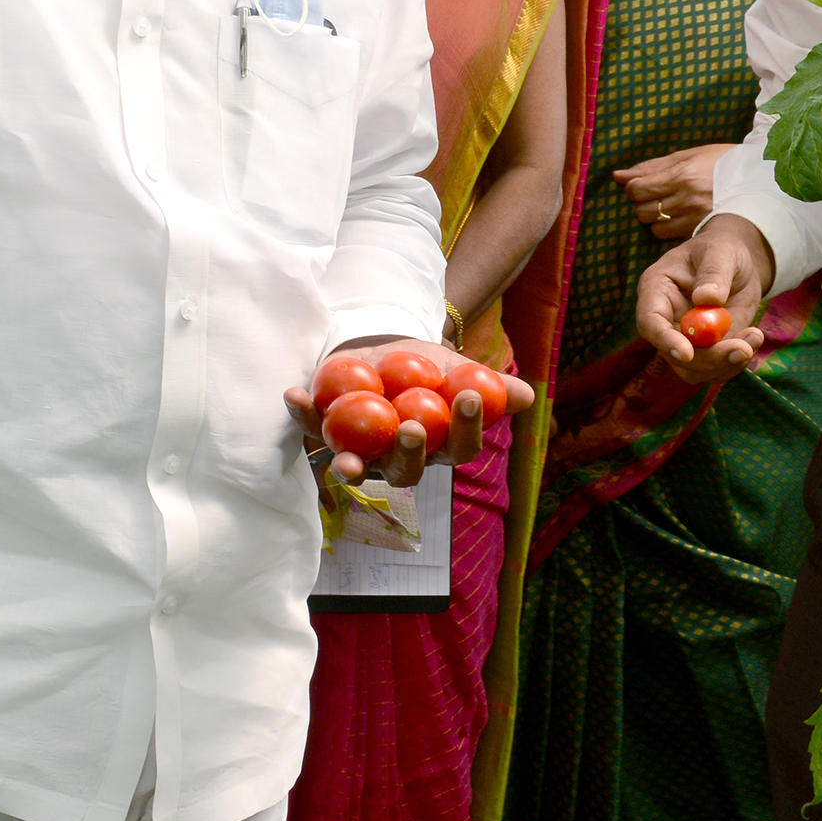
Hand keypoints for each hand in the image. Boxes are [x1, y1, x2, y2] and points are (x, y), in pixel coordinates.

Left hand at [281, 342, 533, 491]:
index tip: (468, 397)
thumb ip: (489, 384)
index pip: (458, 449)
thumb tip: (526, 395)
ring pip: (358, 465)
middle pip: (406, 470)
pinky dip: (303, 414)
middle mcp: (399, 460)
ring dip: (351, 462)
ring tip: (347, 458)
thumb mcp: (461, 369)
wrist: (385, 350)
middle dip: (409, 453)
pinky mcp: (326, 432)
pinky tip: (295, 395)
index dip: (466, 429)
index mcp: (439, 447)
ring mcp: (361, 450)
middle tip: (413, 427)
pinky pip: (313, 429)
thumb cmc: (431, 369)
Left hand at [614, 143, 735, 241]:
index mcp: (682, 176)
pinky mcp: (702, 232)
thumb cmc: (723, 162)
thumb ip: (652, 167)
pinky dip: (670, 229)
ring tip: (669, 207)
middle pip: (642, 211)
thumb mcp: (689, 155)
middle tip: (654, 196)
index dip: (633, 187)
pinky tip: (680, 218)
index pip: (638, 188)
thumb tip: (618, 176)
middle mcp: (688, 200)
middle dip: (642, 203)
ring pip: (655, 228)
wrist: (761, 180)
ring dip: (655, 219)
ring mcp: (696, 219)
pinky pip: (672, 236)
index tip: (640, 185)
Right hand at [638, 214, 774, 378]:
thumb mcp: (720, 251)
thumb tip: (706, 298)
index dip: (665, 340)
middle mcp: (665, 320)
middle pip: (672, 354)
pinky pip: (716, 368)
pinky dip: (736, 361)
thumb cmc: (722, 250)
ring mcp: (685, 338)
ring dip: (726, 363)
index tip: (687, 354)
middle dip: (709, 358)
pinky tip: (754, 337)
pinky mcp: (707, 349)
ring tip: (754, 337)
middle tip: (743, 349)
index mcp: (657, 290)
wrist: (738, 265)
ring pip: (694, 369)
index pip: (650, 321)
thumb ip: (713, 273)